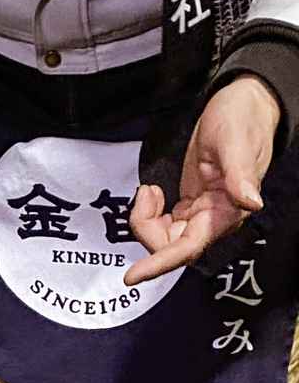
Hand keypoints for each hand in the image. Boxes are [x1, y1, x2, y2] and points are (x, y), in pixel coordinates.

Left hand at [126, 74, 280, 284]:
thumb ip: (240, 174)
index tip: (132, 276)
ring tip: (150, 190)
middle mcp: (213, 221)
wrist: (243, 106)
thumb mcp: (237, 141)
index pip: (188, 248)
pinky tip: (153, 194)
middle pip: (168, 247)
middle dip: (147, 227)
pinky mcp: (191, 208)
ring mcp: (200, 216)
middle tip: (147, 193)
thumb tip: (251, 203)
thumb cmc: (242, 119)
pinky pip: (162, 226)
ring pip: (162, 239)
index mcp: (226, 212)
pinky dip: (148, 214)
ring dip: (146, 220)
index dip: (160, 263)